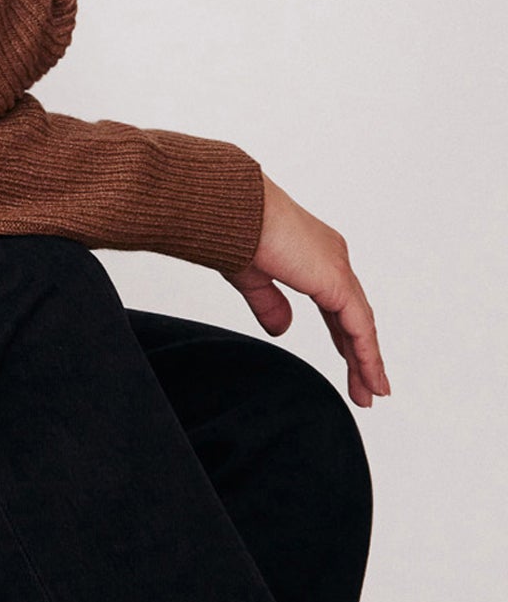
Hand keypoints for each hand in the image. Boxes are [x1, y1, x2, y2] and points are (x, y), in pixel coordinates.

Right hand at [225, 173, 390, 408]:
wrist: (230, 208)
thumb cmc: (231, 227)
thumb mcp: (252, 275)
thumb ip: (270, 303)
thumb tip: (283, 329)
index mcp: (310, 251)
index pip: (337, 301)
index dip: (343, 333)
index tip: (348, 359)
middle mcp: (330, 256)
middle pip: (353, 315)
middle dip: (358, 352)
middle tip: (364, 385)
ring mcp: (336, 267)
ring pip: (360, 323)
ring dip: (366, 360)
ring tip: (371, 392)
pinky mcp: (337, 281)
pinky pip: (360, 326)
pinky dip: (367, 355)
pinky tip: (371, 378)